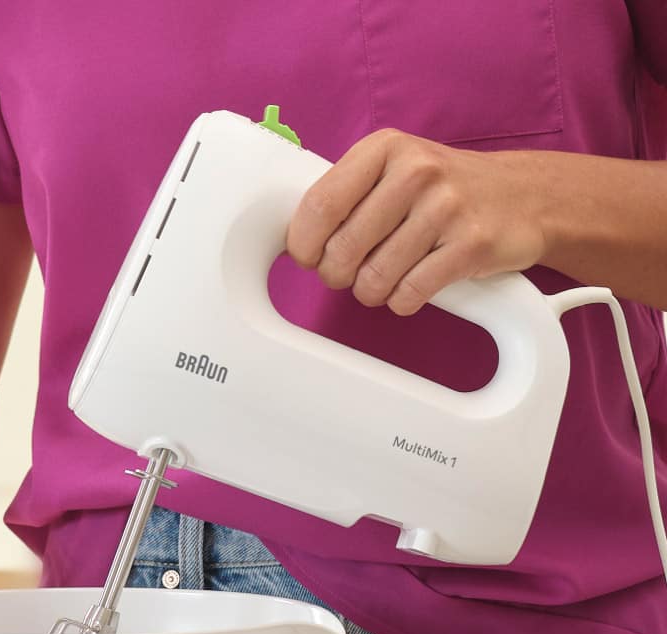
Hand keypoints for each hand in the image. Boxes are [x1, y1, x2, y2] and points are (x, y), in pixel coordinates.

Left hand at [286, 129, 547, 314]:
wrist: (524, 196)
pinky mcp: (470, 245)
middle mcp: (415, 171)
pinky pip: (409, 295)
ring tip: (389, 276)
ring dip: (373, 291)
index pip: (318, 206)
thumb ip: (345, 195)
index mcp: (385, 148)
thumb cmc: (443, 191)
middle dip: (338, 275)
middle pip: (341, 250)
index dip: (304, 245)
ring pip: (373, 280)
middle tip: (352, 271)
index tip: (309, 256)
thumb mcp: (392, 170)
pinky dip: (403, 301)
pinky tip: (414, 284)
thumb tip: (294, 238)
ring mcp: (446, 207)